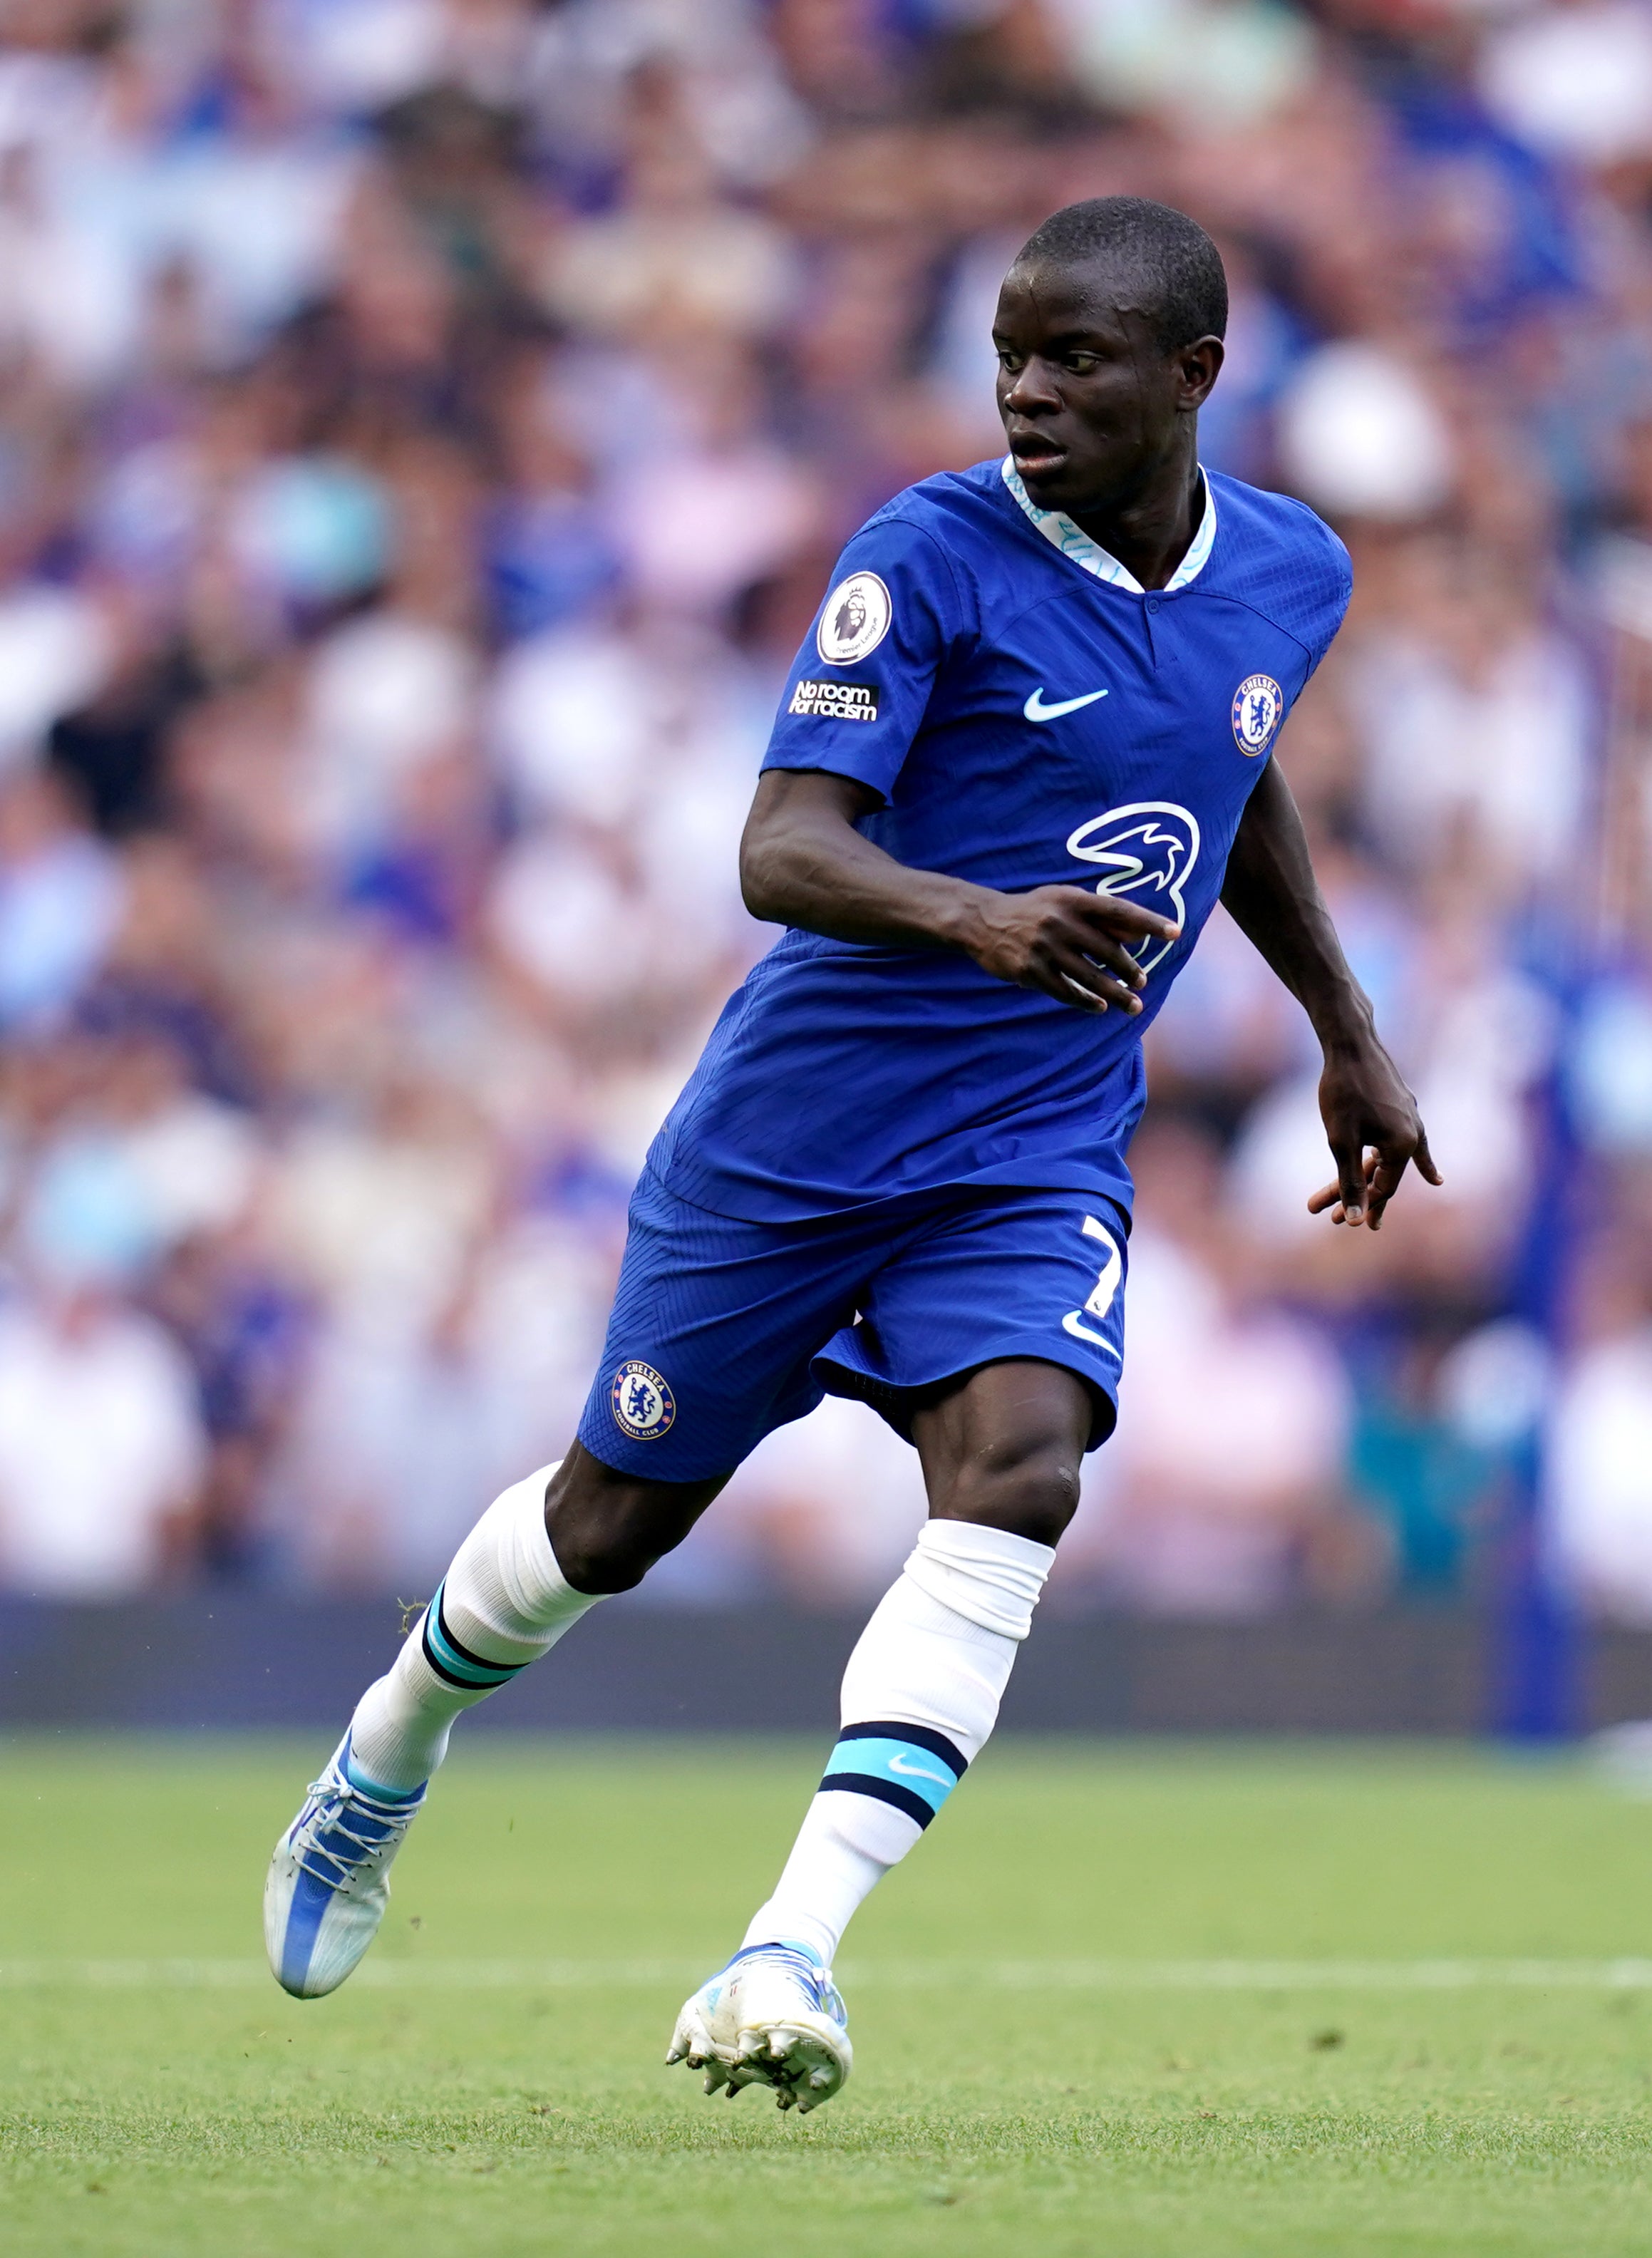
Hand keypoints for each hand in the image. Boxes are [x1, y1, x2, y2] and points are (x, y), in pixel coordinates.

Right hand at [965, 885, 1180, 1012]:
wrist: (983, 921)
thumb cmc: (1034, 910)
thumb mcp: (1065, 901)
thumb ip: (1099, 915)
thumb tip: (1138, 931)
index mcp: (1073, 900)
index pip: (1120, 910)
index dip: (1149, 922)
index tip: (1176, 932)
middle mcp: (1060, 922)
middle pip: (1107, 950)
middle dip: (1129, 969)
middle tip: (1142, 981)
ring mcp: (1044, 948)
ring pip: (1089, 976)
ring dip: (1115, 993)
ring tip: (1132, 1005)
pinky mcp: (1029, 971)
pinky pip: (1064, 991)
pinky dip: (1085, 1001)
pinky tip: (1100, 1007)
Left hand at [1306, 1036, 1440, 1229]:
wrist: (1351, 1043)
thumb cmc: (1343, 1092)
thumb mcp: (1341, 1141)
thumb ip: (1350, 1181)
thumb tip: (1354, 1220)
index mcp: (1404, 1145)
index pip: (1383, 1187)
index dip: (1361, 1206)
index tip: (1336, 1222)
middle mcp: (1414, 1133)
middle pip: (1385, 1174)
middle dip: (1358, 1196)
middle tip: (1335, 1222)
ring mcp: (1411, 1119)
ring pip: (1388, 1157)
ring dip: (1368, 1177)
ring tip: (1371, 1209)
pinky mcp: (1403, 1107)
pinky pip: (1409, 1141)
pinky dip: (1416, 1160)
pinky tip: (1434, 1177)